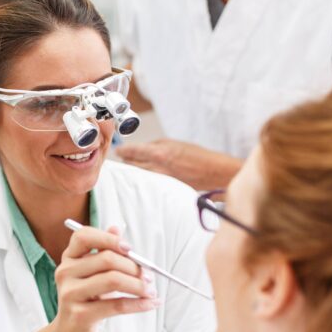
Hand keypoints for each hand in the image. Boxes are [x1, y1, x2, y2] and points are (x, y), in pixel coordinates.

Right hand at [49, 225, 158, 331]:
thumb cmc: (86, 301)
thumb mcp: (92, 274)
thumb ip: (103, 251)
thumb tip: (116, 229)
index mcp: (69, 258)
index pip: (84, 236)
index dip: (109, 238)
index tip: (130, 249)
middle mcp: (65, 273)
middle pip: (106, 259)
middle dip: (133, 266)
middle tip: (149, 276)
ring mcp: (70, 294)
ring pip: (113, 280)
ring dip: (138, 285)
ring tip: (151, 291)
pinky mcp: (80, 315)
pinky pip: (116, 305)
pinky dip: (139, 304)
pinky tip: (150, 304)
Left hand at [115, 138, 241, 189]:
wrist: (213, 173)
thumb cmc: (198, 156)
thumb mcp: (175, 143)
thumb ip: (157, 145)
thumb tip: (143, 148)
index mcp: (159, 154)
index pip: (132, 151)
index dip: (123, 150)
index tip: (118, 150)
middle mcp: (157, 168)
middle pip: (132, 165)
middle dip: (126, 161)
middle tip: (122, 158)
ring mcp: (160, 180)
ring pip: (139, 175)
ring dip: (134, 171)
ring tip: (130, 168)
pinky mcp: (164, 188)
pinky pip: (149, 182)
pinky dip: (144, 178)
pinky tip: (143, 177)